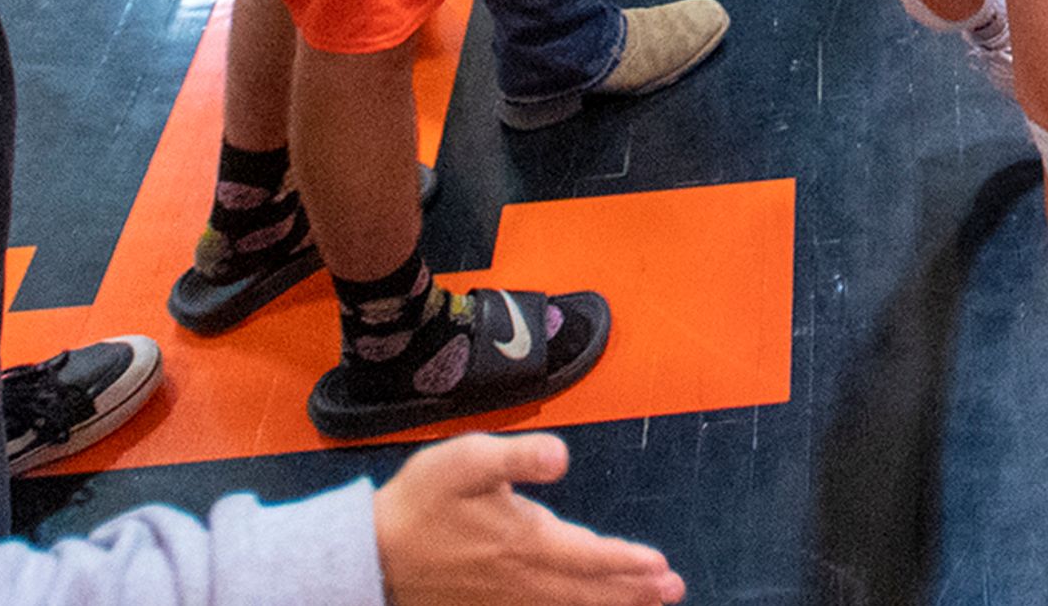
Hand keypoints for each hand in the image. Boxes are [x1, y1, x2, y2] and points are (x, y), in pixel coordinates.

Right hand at [371, 434, 684, 605]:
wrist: (375, 552)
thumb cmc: (421, 501)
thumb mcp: (465, 460)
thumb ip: (518, 457)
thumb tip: (561, 456)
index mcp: (524, 540)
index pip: (588, 555)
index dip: (625, 561)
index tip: (659, 565)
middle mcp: (523, 577)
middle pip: (590, 589)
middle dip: (634, 590)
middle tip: (672, 590)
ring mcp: (508, 597)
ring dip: (612, 605)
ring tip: (649, 604)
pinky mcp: (493, 605)